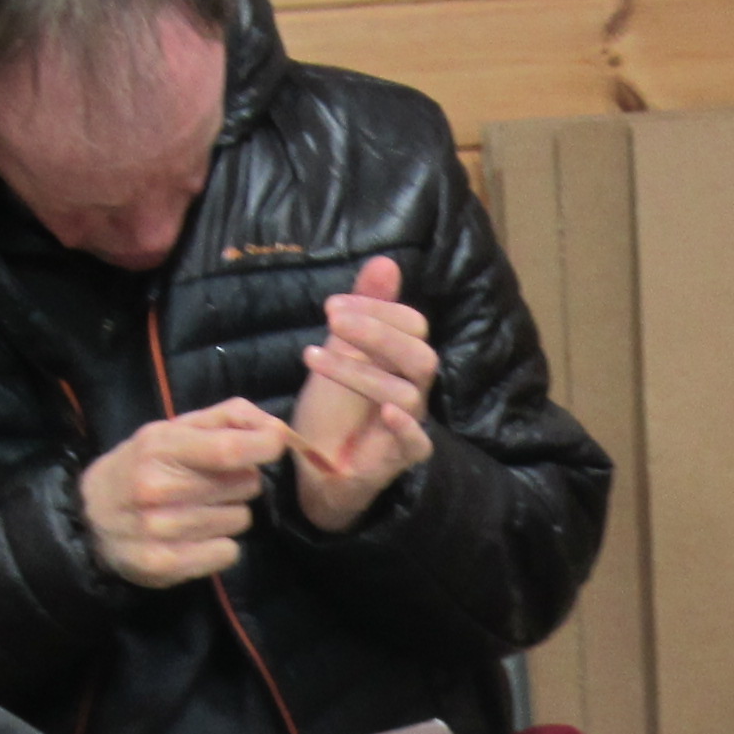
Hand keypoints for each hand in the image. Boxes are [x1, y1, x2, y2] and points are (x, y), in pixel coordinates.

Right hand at [78, 400, 282, 587]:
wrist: (88, 519)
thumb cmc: (141, 467)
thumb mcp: (172, 430)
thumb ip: (227, 418)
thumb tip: (276, 426)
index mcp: (161, 446)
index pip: (230, 449)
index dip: (266, 446)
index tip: (274, 444)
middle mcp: (159, 488)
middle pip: (245, 485)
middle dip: (238, 483)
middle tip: (208, 485)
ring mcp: (161, 529)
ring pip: (240, 520)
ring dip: (227, 515)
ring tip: (196, 511)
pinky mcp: (166, 564)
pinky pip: (228, 553)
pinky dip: (220, 546)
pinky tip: (195, 538)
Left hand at [290, 255, 437, 531]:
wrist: (315, 470)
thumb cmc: (332, 411)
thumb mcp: (340, 352)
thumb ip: (363, 311)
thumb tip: (386, 263)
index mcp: (402, 361)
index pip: (411, 324)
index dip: (377, 308)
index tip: (332, 306)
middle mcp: (412, 389)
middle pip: (419, 354)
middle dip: (376, 331)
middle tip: (331, 318)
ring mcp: (408, 424)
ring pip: (407, 392)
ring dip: (361, 370)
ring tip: (313, 357)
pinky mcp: (399, 458)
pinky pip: (417, 444)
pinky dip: (405, 428)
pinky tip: (387, 411)